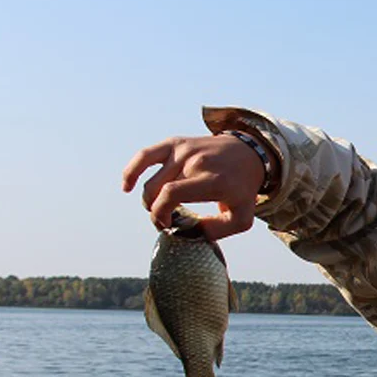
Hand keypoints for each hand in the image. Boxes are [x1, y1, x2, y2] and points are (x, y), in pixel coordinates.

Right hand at [122, 134, 263, 239]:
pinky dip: (132, 171)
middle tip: (166, 221)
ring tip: (155, 208)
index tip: (167, 225)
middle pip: (158, 189)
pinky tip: (127, 186)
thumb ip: (216, 231)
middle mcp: (196, 162)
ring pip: (150, 178)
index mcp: (212, 180)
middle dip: (155, 210)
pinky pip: (145, 155)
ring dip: (148, 199)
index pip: (172, 194)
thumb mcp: (242, 217)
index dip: (161, 213)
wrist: (249, 154)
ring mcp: (184, 150)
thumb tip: (187, 233)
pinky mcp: (175, 143)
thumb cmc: (243, 189)